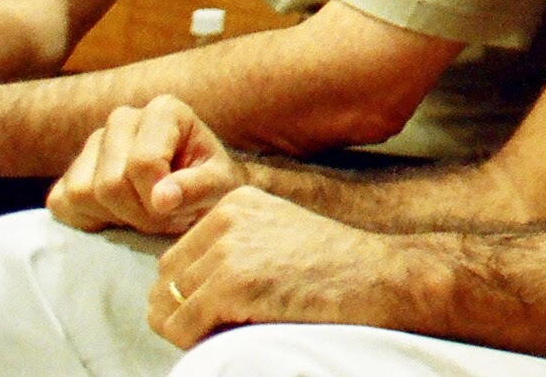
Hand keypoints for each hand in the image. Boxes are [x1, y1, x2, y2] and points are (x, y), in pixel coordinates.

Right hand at [49, 95, 245, 235]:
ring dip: (116, 218)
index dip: (157, 198)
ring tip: (146, 213)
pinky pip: (62, 203)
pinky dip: (90, 220)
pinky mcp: (69, 172)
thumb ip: (197, 188)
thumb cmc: (212, 182)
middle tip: (164, 217)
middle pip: (110, 183)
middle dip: (139, 213)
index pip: (143, 163)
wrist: (197, 192)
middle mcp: (123, 119)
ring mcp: (92, 144)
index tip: (177, 207)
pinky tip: (120, 215)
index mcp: (163, 111)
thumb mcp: (220, 186)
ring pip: (82, 194)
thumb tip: (161, 198)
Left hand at [153, 186, 426, 345]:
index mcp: (234, 203)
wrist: (379, 277)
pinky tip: (236, 333)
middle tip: (223, 325)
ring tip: (232, 329)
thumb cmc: (333, 268)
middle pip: (165, 283)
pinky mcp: (233, 284)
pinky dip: (199, 342)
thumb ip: (230, 247)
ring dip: (192, 330)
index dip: (192, 295)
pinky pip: (183, 328)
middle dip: (185, 312)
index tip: (224, 310)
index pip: (175, 260)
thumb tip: (173, 294)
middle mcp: (225, 219)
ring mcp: (228, 251)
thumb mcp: (276, 235)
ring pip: (168, 309)